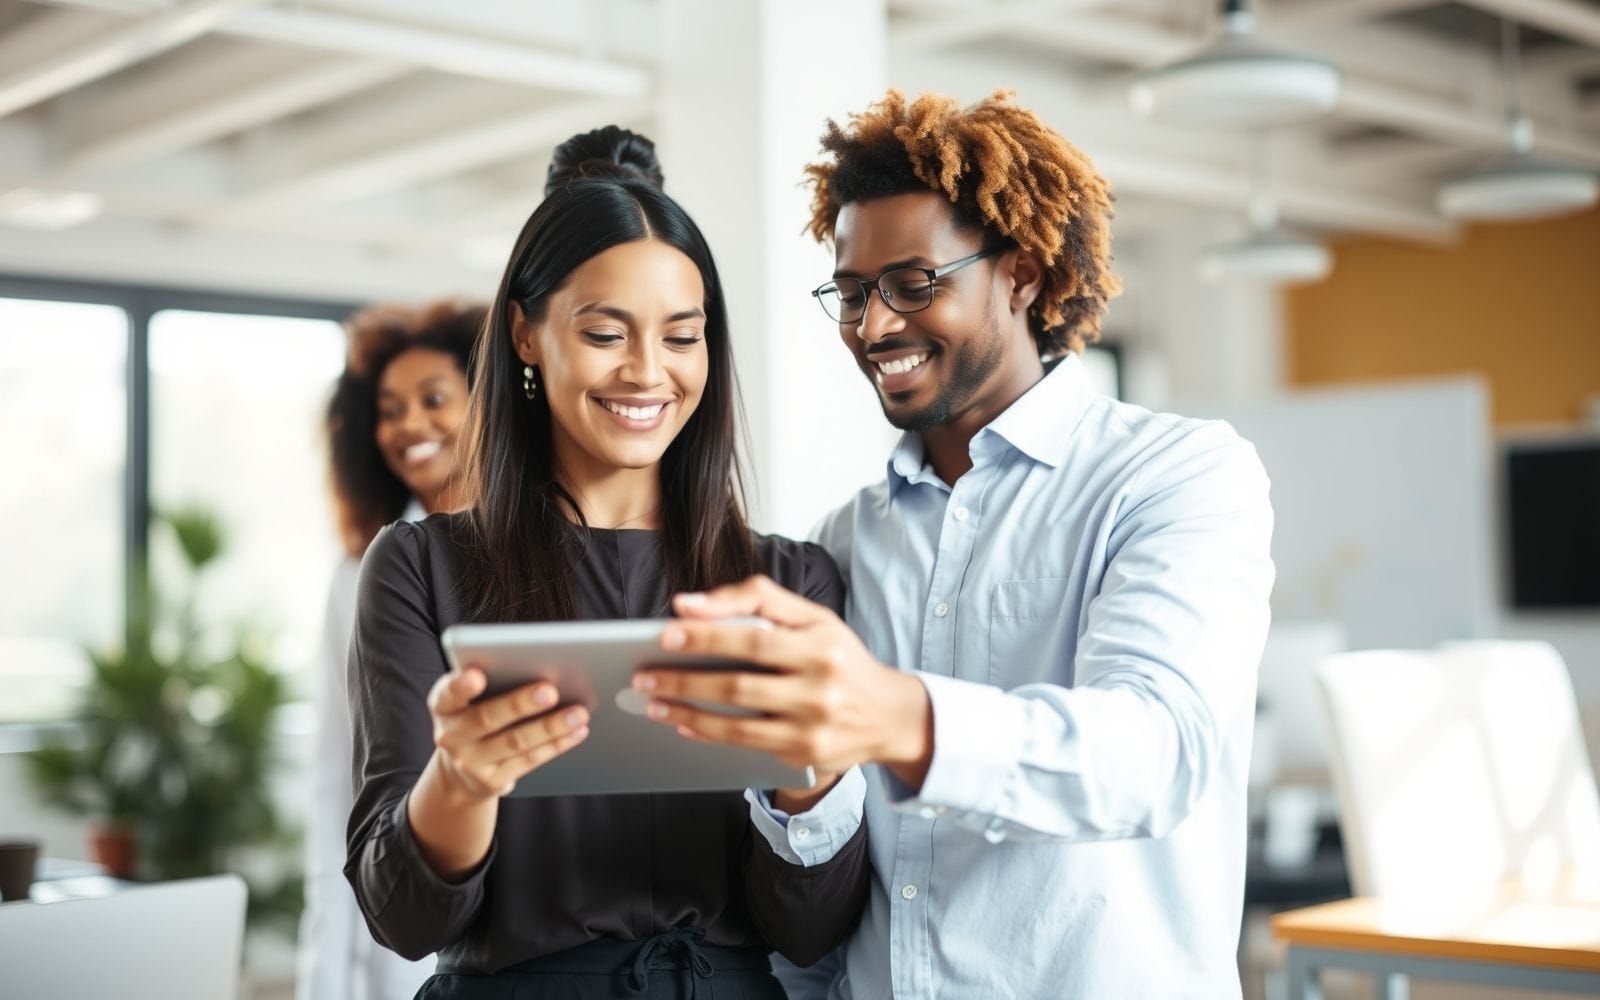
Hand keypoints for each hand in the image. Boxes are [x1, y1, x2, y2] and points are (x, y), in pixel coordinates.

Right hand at [425, 668, 589, 800]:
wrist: (460, 771)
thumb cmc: (474, 716)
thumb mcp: (468, 700)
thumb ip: (492, 681)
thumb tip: (539, 665)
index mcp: (443, 707)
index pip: (447, 694)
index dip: (460, 685)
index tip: (476, 674)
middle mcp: (451, 736)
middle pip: (487, 718)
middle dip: (520, 704)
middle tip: (550, 690)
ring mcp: (471, 763)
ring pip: (515, 742)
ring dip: (550, 727)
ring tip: (578, 712)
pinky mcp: (492, 781)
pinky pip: (530, 760)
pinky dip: (556, 745)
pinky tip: (577, 731)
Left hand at [632, 575, 935, 795]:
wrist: (890, 715)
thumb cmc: (840, 658)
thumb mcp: (814, 618)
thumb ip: (757, 599)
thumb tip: (690, 604)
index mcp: (821, 642)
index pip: (754, 633)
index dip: (707, 633)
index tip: (666, 630)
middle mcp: (820, 683)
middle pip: (740, 681)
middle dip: (684, 677)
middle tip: (643, 674)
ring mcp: (813, 723)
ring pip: (737, 719)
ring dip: (687, 711)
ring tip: (652, 702)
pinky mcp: (804, 753)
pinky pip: (746, 743)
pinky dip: (708, 733)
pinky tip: (682, 724)